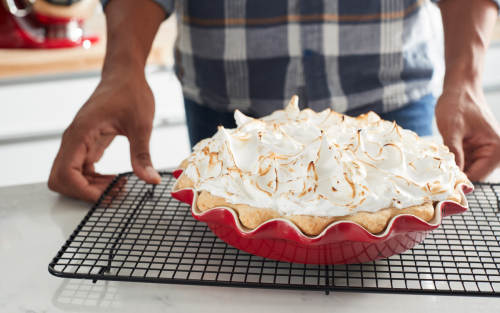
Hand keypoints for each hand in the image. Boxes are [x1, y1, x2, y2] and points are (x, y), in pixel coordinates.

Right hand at [48, 75, 161, 201]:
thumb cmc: (131, 92)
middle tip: (113, 191)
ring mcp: (78, 141)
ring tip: (119, 185)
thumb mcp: (141, 125)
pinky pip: (80, 169)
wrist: (125, 74)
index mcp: (82, 133)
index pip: (66, 173)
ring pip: (69, 176)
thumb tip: (151, 179)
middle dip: (84, 192)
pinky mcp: (86, 142)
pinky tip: (115, 179)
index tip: (108, 195)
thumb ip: (142, 155)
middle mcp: (74, 138)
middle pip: (60, 178)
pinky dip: (93, 179)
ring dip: (90, 187)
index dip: (84, 191)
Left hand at [436, 85, 499, 181]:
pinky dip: (451, 161)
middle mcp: (493, 153)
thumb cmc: (458, 103)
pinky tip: (439, 158)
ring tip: (435, 166)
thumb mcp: (452, 129)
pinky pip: (461, 162)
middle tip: (434, 176)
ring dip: (451, 168)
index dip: (459, 180)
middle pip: (472, 175)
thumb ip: (454, 152)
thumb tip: (453, 173)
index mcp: (495, 149)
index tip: (441, 182)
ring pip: (465, 170)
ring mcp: (482, 151)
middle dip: (454, 175)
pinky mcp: (472, 149)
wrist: (459, 88)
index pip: (478, 176)